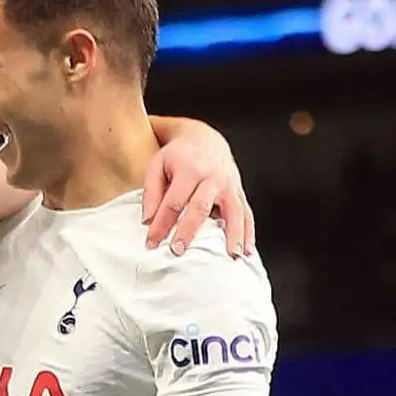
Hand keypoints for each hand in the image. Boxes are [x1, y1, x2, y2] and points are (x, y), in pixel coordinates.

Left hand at [142, 121, 254, 257]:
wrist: (204, 138)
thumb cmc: (177, 156)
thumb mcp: (157, 165)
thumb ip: (151, 192)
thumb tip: (147, 221)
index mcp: (189, 170)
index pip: (173, 202)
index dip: (161, 224)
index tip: (151, 243)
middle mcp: (212, 177)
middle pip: (200, 207)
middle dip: (188, 231)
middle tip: (177, 251)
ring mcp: (229, 185)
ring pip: (233, 212)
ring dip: (233, 235)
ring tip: (230, 256)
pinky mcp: (239, 192)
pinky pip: (246, 214)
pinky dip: (248, 233)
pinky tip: (247, 250)